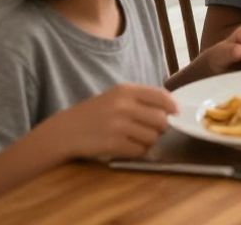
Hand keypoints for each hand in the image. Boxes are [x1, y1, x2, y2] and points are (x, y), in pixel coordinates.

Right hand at [39, 84, 176, 160]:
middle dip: (160, 127)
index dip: (172, 106)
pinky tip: (127, 147)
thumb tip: (172, 108)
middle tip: (150, 130)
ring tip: (136, 139)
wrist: (65, 131)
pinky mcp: (112, 143)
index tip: (175, 113)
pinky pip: (140, 150)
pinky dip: (137, 151)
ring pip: (152, 136)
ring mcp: (118, 125)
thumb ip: (141, 99)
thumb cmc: (94, 113)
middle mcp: (123, 105)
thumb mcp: (115, 97)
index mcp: (126, 90)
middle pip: (161, 119)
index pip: (161, 96)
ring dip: (149, 141)